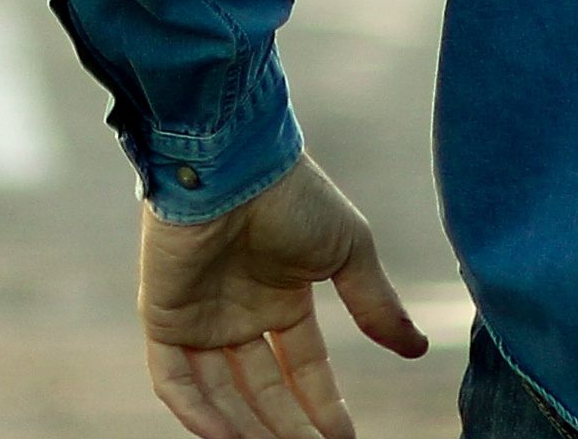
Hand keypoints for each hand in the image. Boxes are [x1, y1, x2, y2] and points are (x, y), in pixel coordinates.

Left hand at [135, 153, 430, 438]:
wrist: (233, 165)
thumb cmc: (293, 196)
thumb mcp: (349, 251)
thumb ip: (376, 303)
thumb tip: (414, 347)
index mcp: (283, 296)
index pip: (304, 367)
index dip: (323, 406)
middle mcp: (241, 313)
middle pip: (264, 390)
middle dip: (287, 429)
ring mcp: (200, 317)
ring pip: (219, 394)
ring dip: (245, 430)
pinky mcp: (163, 316)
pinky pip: (173, 378)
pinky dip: (195, 411)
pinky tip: (226, 438)